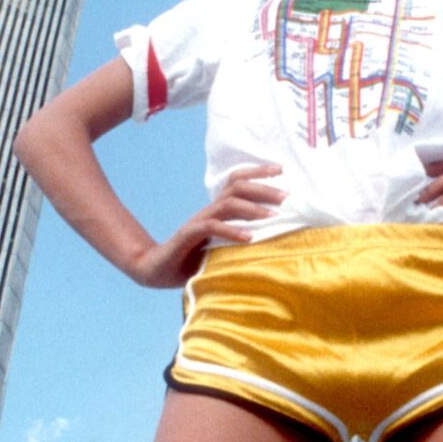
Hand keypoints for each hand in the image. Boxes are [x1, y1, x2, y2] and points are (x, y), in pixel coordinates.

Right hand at [128, 163, 285, 288]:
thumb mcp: (222, 249)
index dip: (257, 172)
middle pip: (236, 187)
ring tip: (273, 216)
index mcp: (217, 211)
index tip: (281, 170)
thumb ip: (241, 242)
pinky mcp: (188, 236)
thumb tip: (275, 242)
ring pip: (227, 204)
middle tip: (286, 196)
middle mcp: (209, 211)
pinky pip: (211, 227)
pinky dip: (232, 231)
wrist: (156, 270)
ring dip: (252, 209)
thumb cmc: (192, 262)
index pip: (237, 181)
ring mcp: (198, 222)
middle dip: (263, 188)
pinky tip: (248, 238)